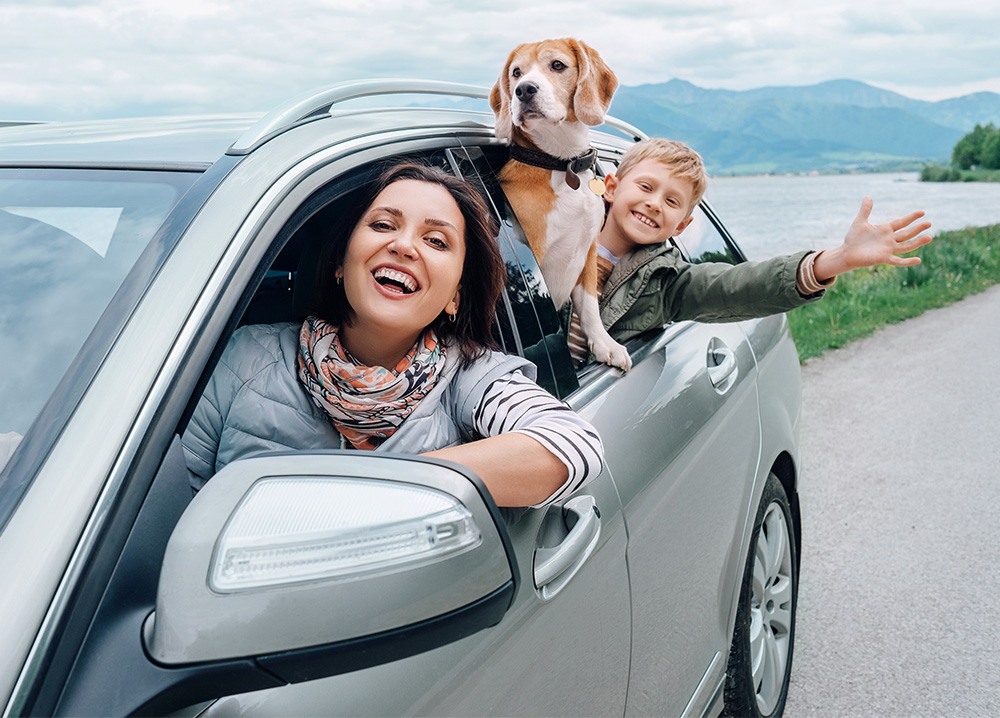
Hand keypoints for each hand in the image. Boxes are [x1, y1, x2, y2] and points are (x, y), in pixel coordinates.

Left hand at [814, 197, 932, 281]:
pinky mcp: (883, 258)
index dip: (911, 217)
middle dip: (917, 228)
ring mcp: (888, 249)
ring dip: (917, 242)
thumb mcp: (859, 222)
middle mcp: (889, 239)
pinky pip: (898, 261)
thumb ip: (865, 210)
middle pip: (906, 233)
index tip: (922, 212)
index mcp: (885, 229)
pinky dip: (907, 261)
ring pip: (906, 246)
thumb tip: (867, 196)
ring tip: (929, 237)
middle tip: (929, 223)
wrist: (847, 253)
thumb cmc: (853, 238)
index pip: (901, 222)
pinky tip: (918, 260)